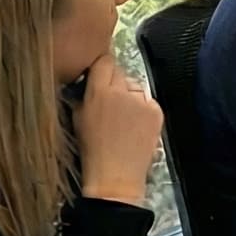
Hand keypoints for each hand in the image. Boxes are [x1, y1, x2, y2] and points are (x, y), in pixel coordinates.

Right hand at [74, 54, 161, 206]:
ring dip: (130, 95)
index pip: (105, 61)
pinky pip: (148, 101)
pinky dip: (143, 108)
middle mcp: (123, 91)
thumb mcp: (78, 117)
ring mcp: (142, 101)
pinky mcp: (157, 111)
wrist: (116, 174)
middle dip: (115, 83)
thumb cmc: (91, 148)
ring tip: (124, 117)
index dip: (102, 68)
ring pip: (135, 86)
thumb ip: (84, 94)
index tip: (100, 76)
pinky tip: (135, 124)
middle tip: (110, 100)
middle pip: (120, 72)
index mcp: (100, 91)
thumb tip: (88, 80)